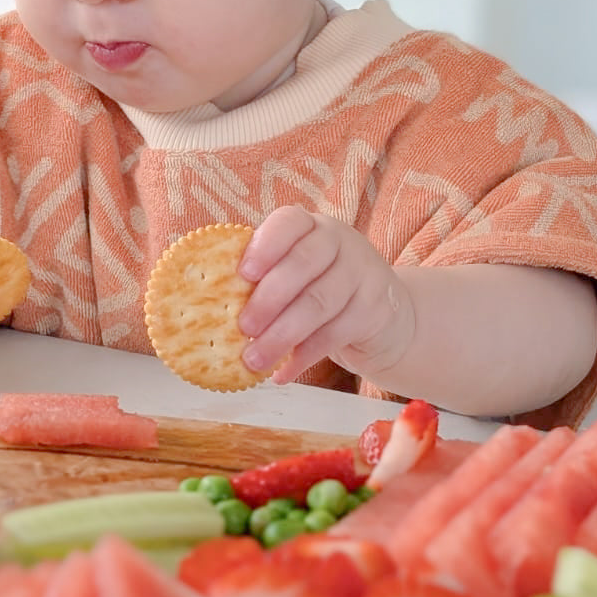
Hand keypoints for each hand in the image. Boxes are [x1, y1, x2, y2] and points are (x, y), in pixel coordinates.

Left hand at [238, 207, 412, 384]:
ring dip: (282, 335)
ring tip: (254, 360)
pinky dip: (304, 357)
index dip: (265, 246)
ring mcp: (363, 273)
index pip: (289, 222)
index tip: (242, 273)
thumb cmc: (322, 292)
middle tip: (243, 328)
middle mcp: (340, 242)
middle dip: (268, 298)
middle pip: (303, 264)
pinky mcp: (376, 309)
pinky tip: (282, 374)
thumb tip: (209, 304)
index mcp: (312, 226)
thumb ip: (264, 280)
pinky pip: (335, 334)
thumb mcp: (299, 275)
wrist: (386, 317)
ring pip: (318, 303)